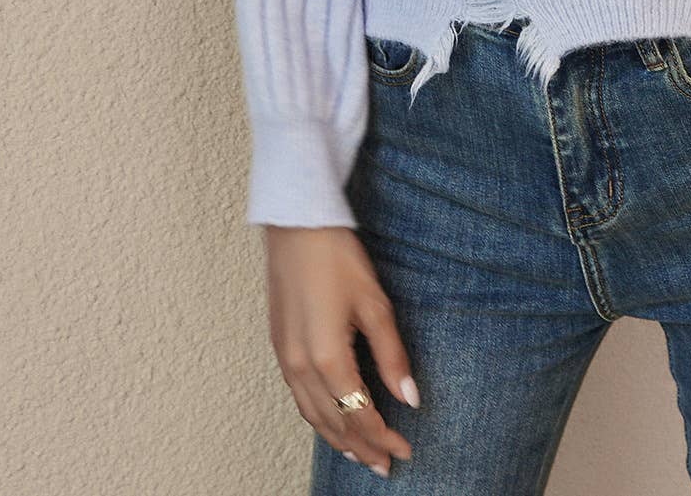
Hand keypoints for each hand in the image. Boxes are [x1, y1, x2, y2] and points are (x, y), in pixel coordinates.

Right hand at [265, 225, 417, 476]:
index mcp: (327, 359)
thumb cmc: (338, 258)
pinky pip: (299, 398)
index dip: (383, 438)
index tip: (405, 450)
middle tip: (386, 464)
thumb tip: (411, 398)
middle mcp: (300, 367)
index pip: (359, 416)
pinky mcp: (279, 347)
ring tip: (362, 453)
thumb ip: (392, 356)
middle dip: (362, 447)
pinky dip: (318, 418)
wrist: (297, 227)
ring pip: (312, 416)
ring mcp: (285, 359)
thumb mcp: (375, 304)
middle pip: (334, 423)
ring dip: (338, 439)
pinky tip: (332, 420)